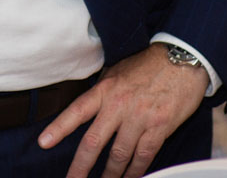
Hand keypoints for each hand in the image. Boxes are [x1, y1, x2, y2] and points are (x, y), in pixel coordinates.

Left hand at [37, 44, 207, 177]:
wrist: (182, 60)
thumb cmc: (148, 65)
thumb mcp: (117, 72)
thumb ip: (102, 92)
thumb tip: (88, 108)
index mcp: (105, 90)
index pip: (76, 111)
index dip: (59, 128)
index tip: (44, 143)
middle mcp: (118, 105)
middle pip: (94, 142)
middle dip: (81, 166)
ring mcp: (139, 118)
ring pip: (118, 155)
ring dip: (110, 174)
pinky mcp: (159, 127)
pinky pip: (143, 156)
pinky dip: (136, 171)